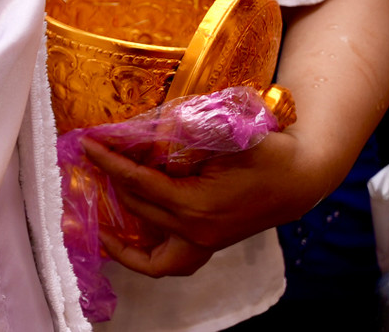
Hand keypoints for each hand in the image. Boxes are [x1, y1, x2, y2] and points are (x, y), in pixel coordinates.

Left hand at [79, 128, 326, 277]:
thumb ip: (198, 129)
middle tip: (94, 154)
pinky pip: (166, 264)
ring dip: (119, 230)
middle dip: (110, 179)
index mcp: (197, 205)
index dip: (109, 160)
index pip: (138, 182)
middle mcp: (196, 230)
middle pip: (137, 206)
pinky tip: (120, 241)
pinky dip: (140, 259)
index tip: (87, 142)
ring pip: (147, 249)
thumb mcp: (236, 134)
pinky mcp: (207, 246)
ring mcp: (202, 243)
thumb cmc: (270, 153)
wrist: (301, 178)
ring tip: (95, 208)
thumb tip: (162, 122)